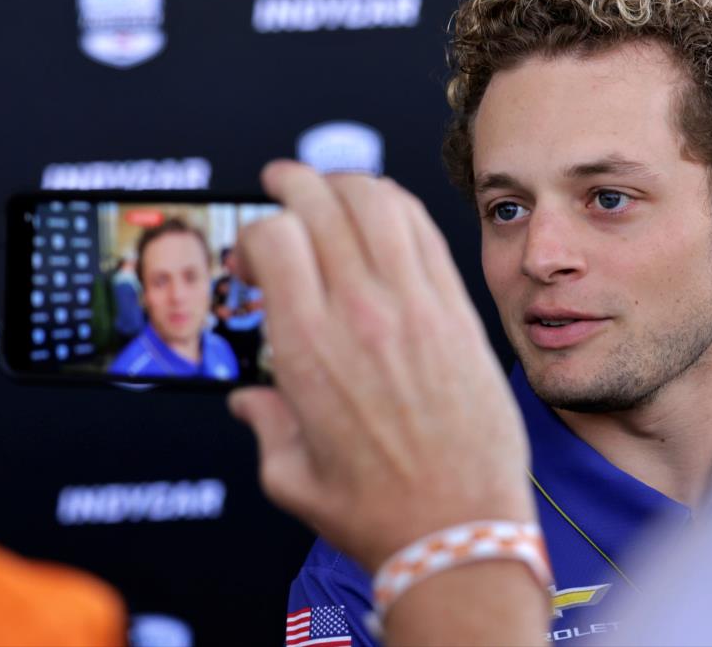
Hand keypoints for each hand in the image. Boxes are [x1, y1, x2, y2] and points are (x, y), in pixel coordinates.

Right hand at [228, 162, 534, 571]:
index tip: (252, 255)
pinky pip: (427, 233)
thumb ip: (265, 427)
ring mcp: (416, 309)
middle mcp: (360, 317)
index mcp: (307, 351)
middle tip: (284, 181)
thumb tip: (251, 402)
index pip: (274, 238)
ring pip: (380, 203)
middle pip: (323, 204)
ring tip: (333, 185)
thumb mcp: (292, 477)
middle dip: (295, 182)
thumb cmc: (379, 513)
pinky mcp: (458, 314)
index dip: (254, 232)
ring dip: (348, 182)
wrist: (461, 530)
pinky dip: (400, 207)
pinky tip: (386, 209)